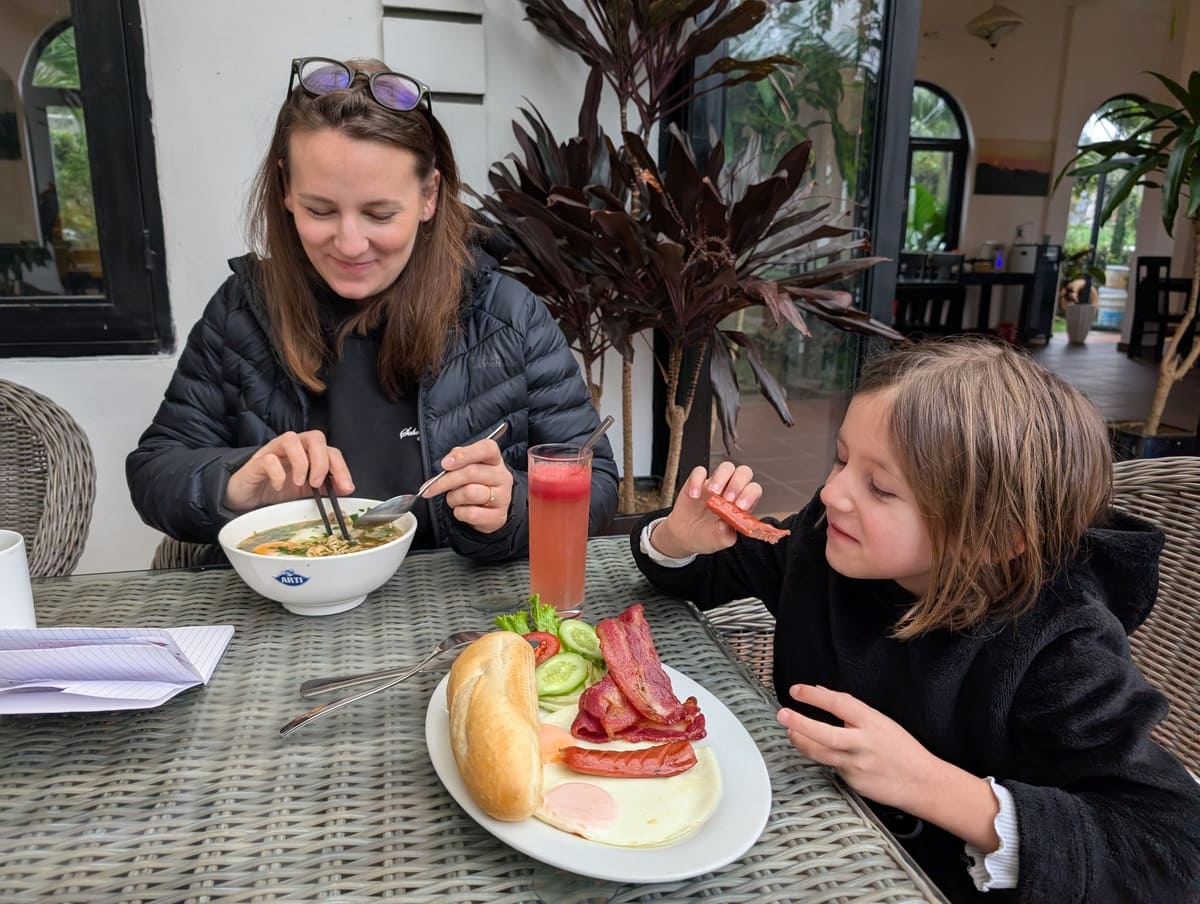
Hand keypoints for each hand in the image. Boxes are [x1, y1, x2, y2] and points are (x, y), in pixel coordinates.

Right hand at [224, 430, 353, 511]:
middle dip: (321, 461)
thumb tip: (347, 489)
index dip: (341, 468)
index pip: (332, 451)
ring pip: (292, 439)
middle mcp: (294, 447)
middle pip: (315, 437)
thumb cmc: (279, 490)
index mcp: (310, 453)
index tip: (345, 488)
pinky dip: (278, 474)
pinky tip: (279, 486)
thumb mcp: (307, 492)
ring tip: (298, 483)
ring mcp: (275, 451)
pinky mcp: (257, 461)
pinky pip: (269, 459)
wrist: (249, 496)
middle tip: (317, 484)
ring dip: (300, 463)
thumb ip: (326, 488)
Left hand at [425, 435, 512, 533]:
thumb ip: (458, 459)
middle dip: (445, 481)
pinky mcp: (498, 516)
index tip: (445, 464)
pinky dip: (459, 513)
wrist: (487, 512)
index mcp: (494, 460)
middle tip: (430, 488)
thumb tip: (448, 462)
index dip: (465, 454)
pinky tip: (461, 510)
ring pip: (470, 493)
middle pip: (471, 472)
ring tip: (453, 499)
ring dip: (453, 498)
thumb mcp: (467, 468)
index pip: (487, 449)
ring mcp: (503, 497)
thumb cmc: (475, 486)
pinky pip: (471, 513)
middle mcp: (502, 476)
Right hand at [650, 462, 761, 557]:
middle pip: (744, 473)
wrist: (685, 536)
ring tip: (712, 494)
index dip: (749, 495)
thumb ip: (725, 535)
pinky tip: (694, 496)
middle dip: (738, 483)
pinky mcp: (697, 482)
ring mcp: (715, 484)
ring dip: (721, 478)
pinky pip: (699, 471)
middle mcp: (731, 490)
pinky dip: (697, 481)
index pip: (753, 490)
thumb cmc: (707, 536)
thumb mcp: (719, 541)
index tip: (740, 506)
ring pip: (726, 467)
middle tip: (727, 498)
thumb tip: (726, 524)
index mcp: (741, 504)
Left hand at [776, 684, 938, 813]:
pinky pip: (831, 767)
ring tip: (790, 732)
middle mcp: (863, 744)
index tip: (796, 691)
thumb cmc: (903, 750)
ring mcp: (856, 766)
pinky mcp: (852, 782)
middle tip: (782, 714)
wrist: (923, 783)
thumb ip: (851, 710)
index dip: (815, 696)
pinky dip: (823, 757)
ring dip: (801, 742)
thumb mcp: (881, 722)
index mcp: (872, 723)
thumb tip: (822, 694)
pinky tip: (821, 752)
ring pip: (820, 754)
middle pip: (825, 734)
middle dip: (800, 723)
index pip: (839, 703)